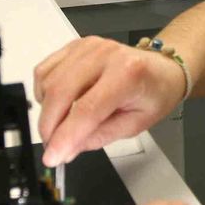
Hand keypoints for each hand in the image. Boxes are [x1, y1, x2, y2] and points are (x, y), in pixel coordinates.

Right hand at [34, 36, 186, 166]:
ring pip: (48, 81)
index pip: (87, 109)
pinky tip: (58, 105)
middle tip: (52, 147)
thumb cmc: (153, 94)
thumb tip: (65, 150)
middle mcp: (104, 54)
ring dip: (46, 111)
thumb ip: (98, 137)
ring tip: (61, 126)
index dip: (64, 136)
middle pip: (60, 92)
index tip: (52, 158)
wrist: (161, 68)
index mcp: (127, 74)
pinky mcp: (74, 46)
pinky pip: (44, 71)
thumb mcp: (134, 125)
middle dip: (49, 126)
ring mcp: (87, 47)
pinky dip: (44, 93)